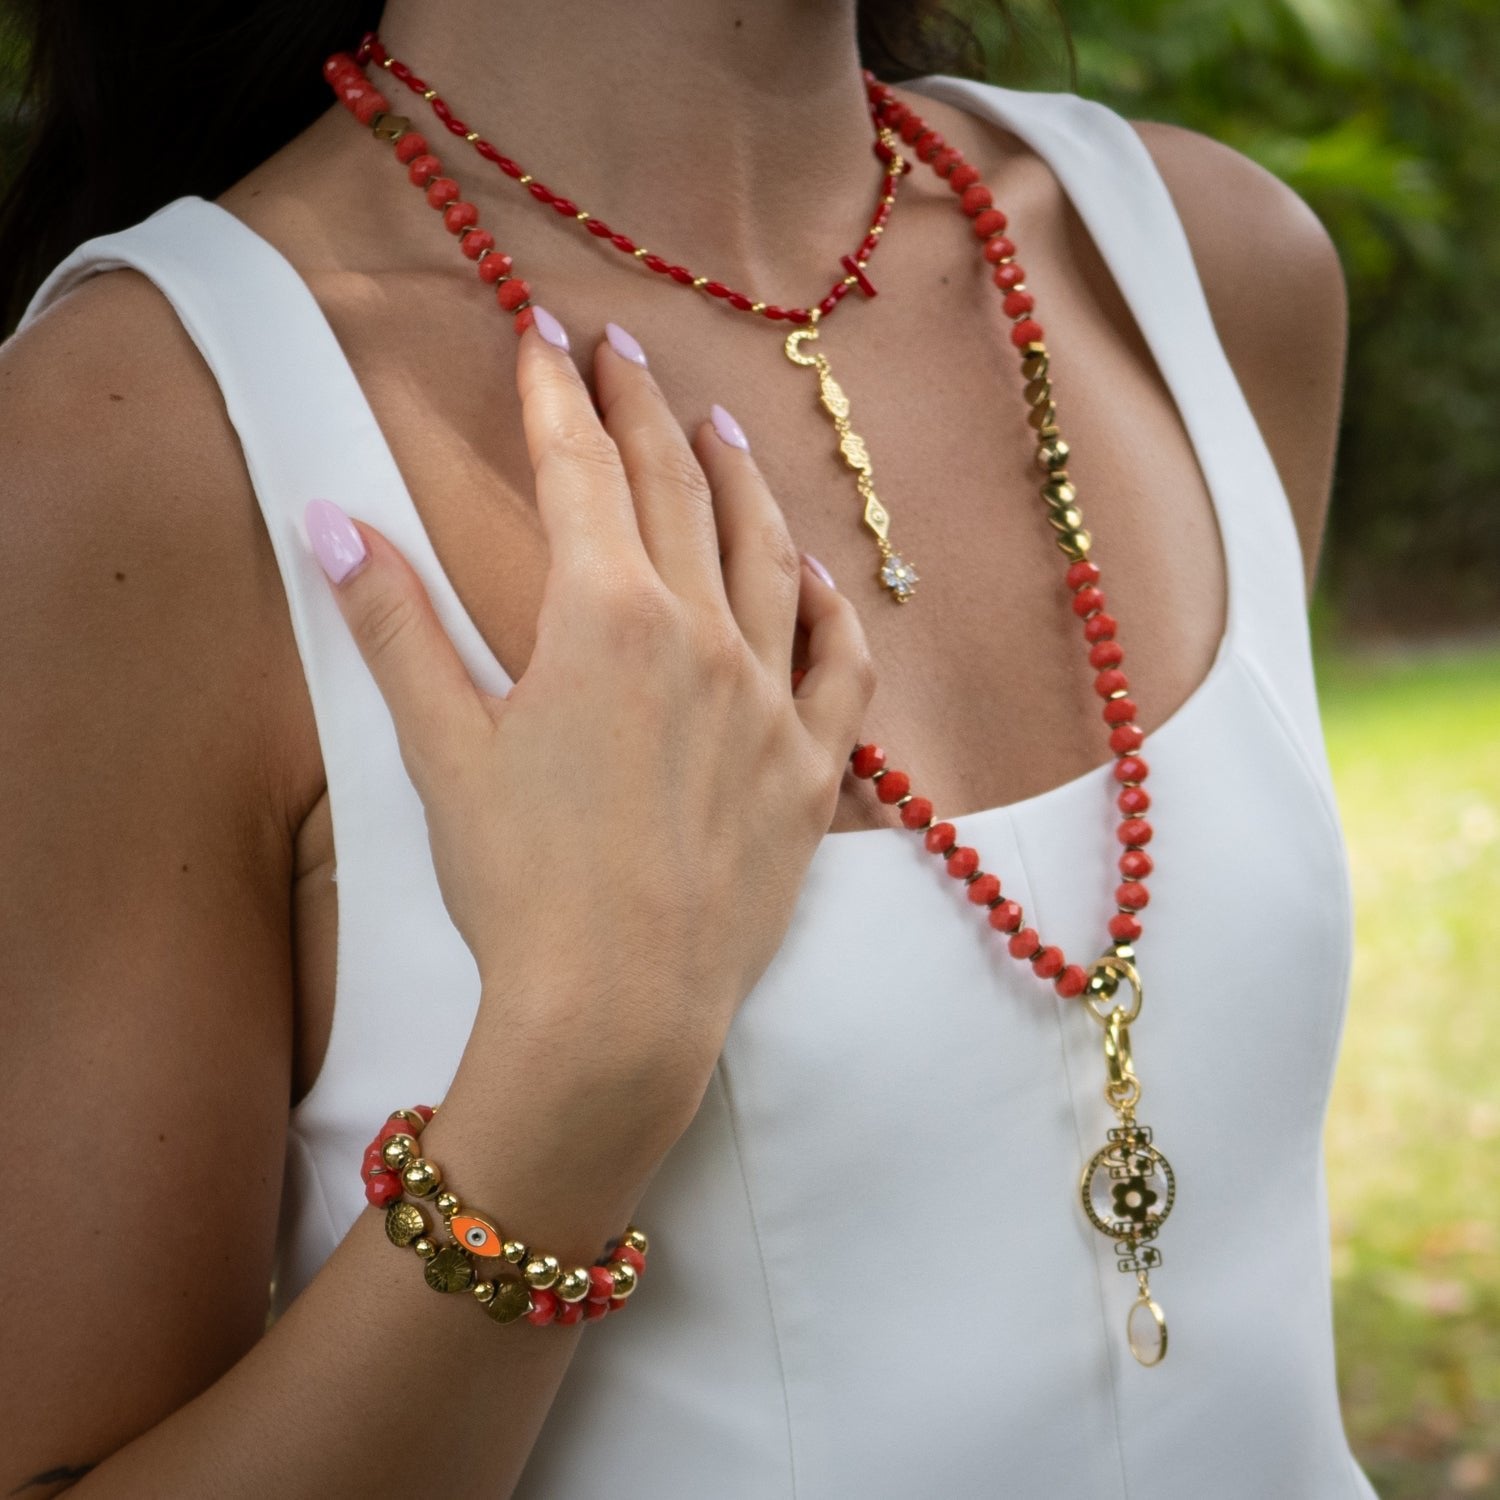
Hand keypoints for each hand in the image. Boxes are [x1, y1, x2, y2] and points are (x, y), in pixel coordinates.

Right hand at [305, 311, 874, 1120]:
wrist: (617, 1010)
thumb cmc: (519, 882)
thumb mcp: (442, 749)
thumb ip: (392, 625)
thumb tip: (328, 520)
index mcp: (607, 617)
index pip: (580, 470)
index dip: (556, 393)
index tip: (543, 334)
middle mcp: (703, 636)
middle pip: (676, 489)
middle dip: (642, 406)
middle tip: (621, 347)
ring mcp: (770, 700)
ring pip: (768, 556)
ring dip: (740, 481)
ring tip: (717, 428)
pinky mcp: (812, 769)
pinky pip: (842, 665)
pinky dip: (831, 610)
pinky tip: (814, 577)